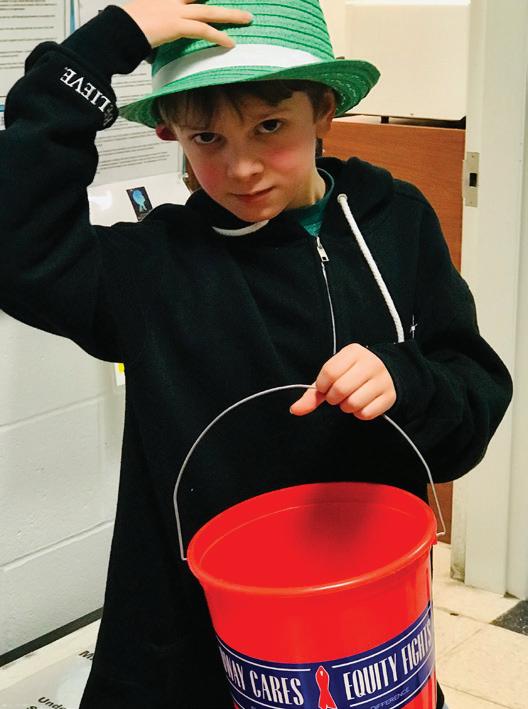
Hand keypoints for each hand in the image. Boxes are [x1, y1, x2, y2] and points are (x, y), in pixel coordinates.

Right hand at [122, 0, 252, 48]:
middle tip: (240, 8)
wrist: (117, 28)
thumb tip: (161, 29)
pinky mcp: (176, 24)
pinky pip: (203, 30)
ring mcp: (175, 10)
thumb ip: (158, 18)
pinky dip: (218, 37)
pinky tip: (229, 43)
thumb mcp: (143, 15)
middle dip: (223, 3)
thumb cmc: (125, 25)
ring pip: (210, 11)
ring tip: (247, 19)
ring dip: (231, 16)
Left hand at [290, 344, 396, 419]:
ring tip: (350, 398)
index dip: (322, 386)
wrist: (387, 372)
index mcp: (353, 352)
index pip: (329, 372)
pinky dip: (359, 413)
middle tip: (337, 395)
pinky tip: (362, 404)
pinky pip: (366, 413)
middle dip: (333, 398)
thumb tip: (295, 409)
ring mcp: (382, 380)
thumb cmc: (353, 374)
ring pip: (353, 403)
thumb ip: (312, 393)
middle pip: (340, 389)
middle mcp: (370, 363)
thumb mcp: (333, 376)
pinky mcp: (390, 396)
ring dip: (346, 407)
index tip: (325, 387)